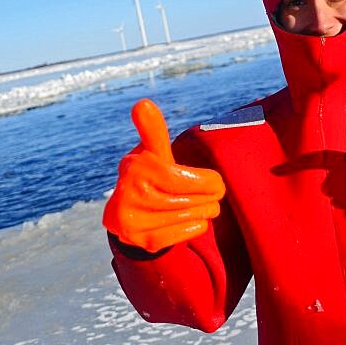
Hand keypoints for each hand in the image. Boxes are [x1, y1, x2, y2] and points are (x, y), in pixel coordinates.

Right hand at [102, 99, 225, 251]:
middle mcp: (128, 193)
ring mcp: (131, 220)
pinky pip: (179, 236)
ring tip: (208, 208)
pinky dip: (193, 228)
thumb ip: (153, 131)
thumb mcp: (153, 153)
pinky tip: (196, 222)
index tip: (217, 183)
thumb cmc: (152, 176)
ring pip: (185, 217)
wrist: (130, 215)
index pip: (182, 179)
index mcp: (135, 167)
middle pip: (186, 199)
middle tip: (216, 198)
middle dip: (207, 198)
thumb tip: (142, 103)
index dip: (206, 182)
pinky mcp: (139, 241)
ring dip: (203, 213)